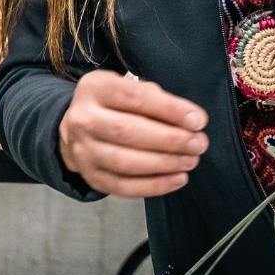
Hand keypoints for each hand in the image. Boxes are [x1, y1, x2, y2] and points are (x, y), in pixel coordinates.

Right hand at [58, 70, 208, 197]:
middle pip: (128, 131)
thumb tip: (191, 120)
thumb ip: (156, 99)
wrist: (76, 130)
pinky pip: (124, 186)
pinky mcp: (91, 176)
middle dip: (170, 139)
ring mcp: (83, 151)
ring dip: (165, 163)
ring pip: (125, 162)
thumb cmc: (113, 105)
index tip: (198, 120)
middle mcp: (82, 119)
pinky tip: (178, 179)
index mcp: (94, 89)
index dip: (169, 110)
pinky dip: (154, 185)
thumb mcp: (127, 88)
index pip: (134, 98)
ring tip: (191, 160)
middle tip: (198, 144)